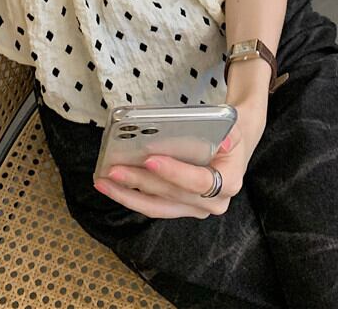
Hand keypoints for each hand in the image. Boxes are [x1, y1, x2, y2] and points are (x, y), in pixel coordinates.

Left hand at [93, 101, 266, 218]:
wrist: (232, 150)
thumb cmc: (229, 135)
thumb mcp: (233, 128)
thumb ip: (229, 132)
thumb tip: (222, 140)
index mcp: (228, 183)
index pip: (198, 182)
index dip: (174, 173)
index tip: (150, 159)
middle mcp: (212, 204)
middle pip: (170, 194)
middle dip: (140, 182)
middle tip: (114, 169)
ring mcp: (194, 209)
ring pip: (156, 207)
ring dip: (128, 195)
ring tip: (104, 181)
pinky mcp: (178, 208)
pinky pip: (152, 206)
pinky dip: (131, 196)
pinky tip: (111, 186)